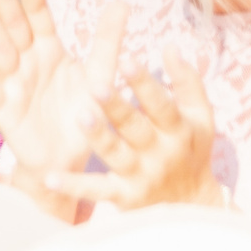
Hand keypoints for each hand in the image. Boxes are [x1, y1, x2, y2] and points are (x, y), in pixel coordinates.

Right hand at [0, 0, 115, 222]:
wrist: (71, 161)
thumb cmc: (84, 115)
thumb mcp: (100, 76)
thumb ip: (107, 41)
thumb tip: (121, 1)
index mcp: (48, 48)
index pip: (39, 13)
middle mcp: (26, 60)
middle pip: (14, 24)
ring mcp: (12, 82)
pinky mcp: (2, 108)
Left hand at [43, 48, 222, 210]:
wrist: (193, 204)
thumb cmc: (191, 148)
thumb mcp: (199, 116)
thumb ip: (186, 81)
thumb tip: (170, 46)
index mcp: (178, 129)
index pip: (161, 104)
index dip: (145, 84)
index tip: (127, 61)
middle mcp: (160, 153)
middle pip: (135, 127)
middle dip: (117, 107)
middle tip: (96, 84)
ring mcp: (141, 176)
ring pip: (116, 155)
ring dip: (98, 138)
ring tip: (80, 117)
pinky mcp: (124, 198)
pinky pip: (97, 191)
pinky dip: (74, 186)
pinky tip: (51, 177)